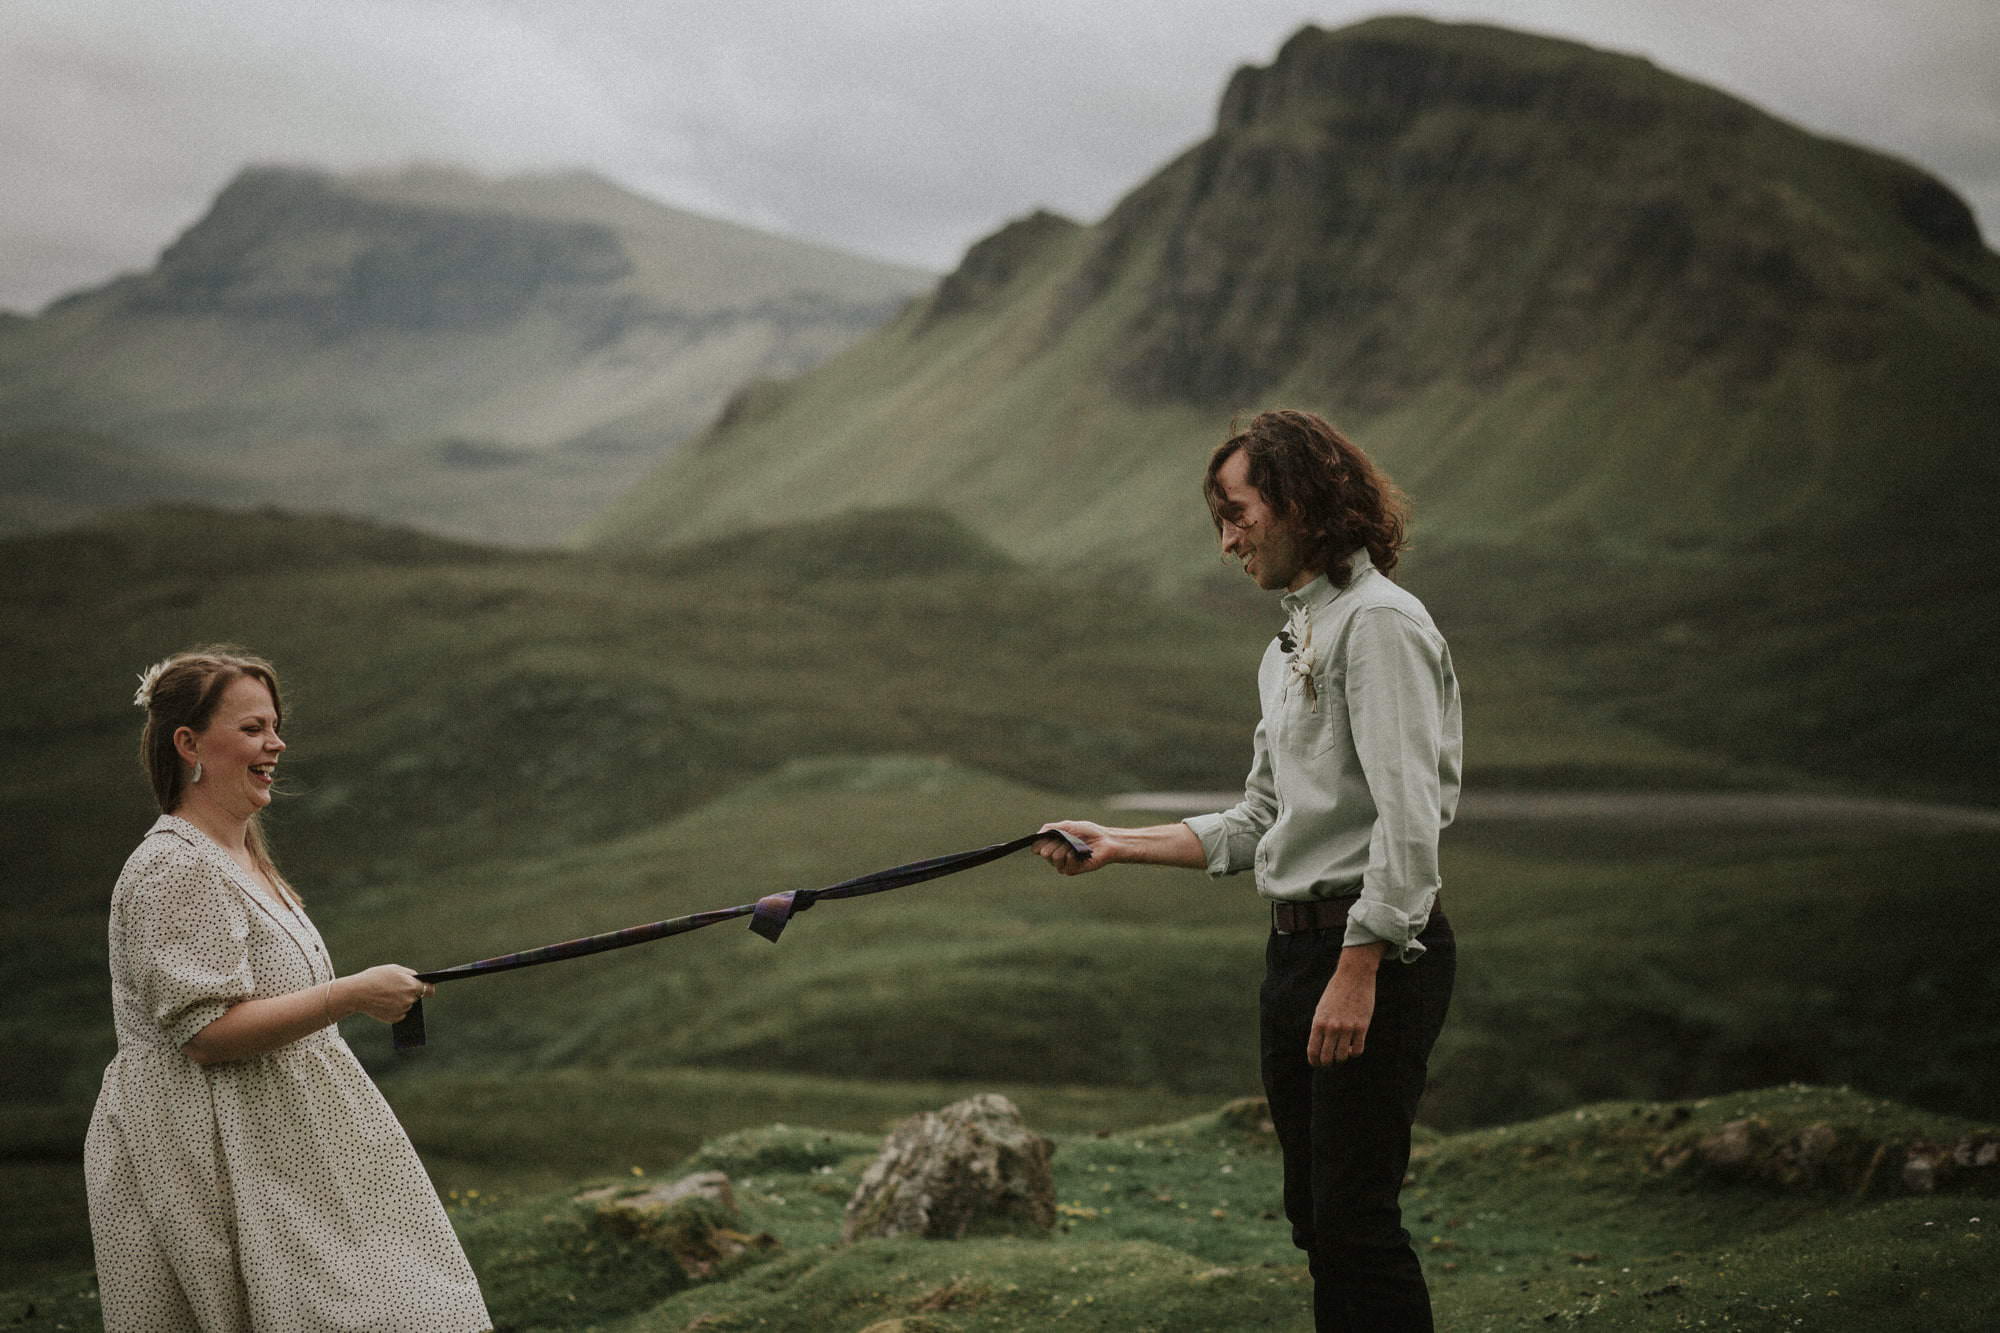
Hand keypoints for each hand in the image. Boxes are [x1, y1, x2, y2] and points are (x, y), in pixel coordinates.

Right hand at [341, 965, 429, 1022]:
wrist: (357, 993)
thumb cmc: (375, 978)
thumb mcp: (394, 969)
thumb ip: (409, 974)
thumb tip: (418, 979)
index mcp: (413, 986)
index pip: (429, 989)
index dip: (428, 988)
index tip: (428, 988)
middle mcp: (410, 1000)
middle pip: (416, 997)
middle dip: (410, 992)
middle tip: (397, 988)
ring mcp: (402, 1010)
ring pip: (407, 1005)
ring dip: (401, 1001)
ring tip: (388, 995)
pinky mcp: (394, 1019)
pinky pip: (399, 1013)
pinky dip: (394, 1009)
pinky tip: (384, 1003)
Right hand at [1036, 821, 1110, 875]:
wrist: (1106, 840)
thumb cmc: (1089, 832)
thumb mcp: (1067, 825)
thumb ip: (1050, 828)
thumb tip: (1037, 835)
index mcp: (1052, 845)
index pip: (1036, 848)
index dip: (1041, 842)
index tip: (1051, 836)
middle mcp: (1056, 857)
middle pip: (1043, 852)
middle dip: (1055, 843)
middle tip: (1068, 839)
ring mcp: (1063, 864)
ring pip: (1053, 858)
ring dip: (1064, 848)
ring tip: (1075, 845)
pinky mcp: (1072, 870)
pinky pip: (1064, 864)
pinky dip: (1072, 855)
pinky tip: (1080, 853)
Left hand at [1308, 948, 1380, 1065]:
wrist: (1354, 976)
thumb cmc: (1336, 992)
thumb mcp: (1321, 1008)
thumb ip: (1320, 1027)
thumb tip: (1320, 1046)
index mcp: (1318, 1022)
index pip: (1313, 1051)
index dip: (1314, 1061)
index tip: (1317, 1063)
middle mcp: (1331, 1027)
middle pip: (1326, 1058)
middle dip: (1327, 1063)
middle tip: (1330, 1062)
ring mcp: (1347, 1028)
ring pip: (1342, 1057)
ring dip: (1342, 1058)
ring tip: (1342, 1053)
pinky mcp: (1362, 1027)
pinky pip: (1358, 1050)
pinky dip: (1355, 1053)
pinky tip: (1353, 1047)